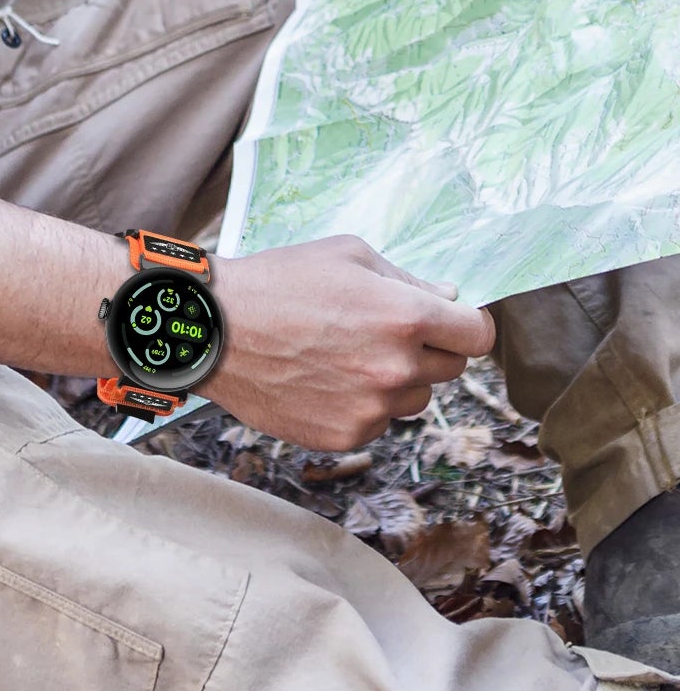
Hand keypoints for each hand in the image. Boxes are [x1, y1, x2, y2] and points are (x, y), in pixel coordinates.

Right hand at [202, 236, 494, 450]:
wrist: (212, 329)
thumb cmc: (276, 281)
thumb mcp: (345, 254)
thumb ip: (406, 279)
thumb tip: (449, 301)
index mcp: (404, 317)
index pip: (478, 335)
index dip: (466, 325)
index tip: (451, 322)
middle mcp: (396, 368)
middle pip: (449, 368)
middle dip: (426, 348)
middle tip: (378, 331)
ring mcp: (371, 408)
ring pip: (413, 398)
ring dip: (394, 380)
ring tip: (342, 355)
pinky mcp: (344, 436)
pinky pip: (376, 422)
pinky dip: (359, 404)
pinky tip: (321, 378)